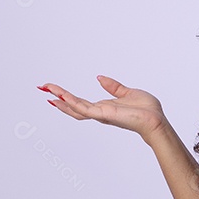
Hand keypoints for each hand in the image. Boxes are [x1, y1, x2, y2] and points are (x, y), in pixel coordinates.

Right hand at [39, 75, 165, 137]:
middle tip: (42, 87)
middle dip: (57, 96)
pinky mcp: (104, 115)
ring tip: (47, 88)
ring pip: (75, 107)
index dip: (66, 97)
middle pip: (72, 106)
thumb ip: (113, 86)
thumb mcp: (127, 92)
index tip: (53, 90)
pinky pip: (84, 109)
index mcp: (104, 107)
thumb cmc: (147, 110)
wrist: (156, 120)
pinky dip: (72, 102)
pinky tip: (61, 96)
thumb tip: (98, 78)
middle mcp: (99, 113)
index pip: (80, 103)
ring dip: (60, 98)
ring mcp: (100, 115)